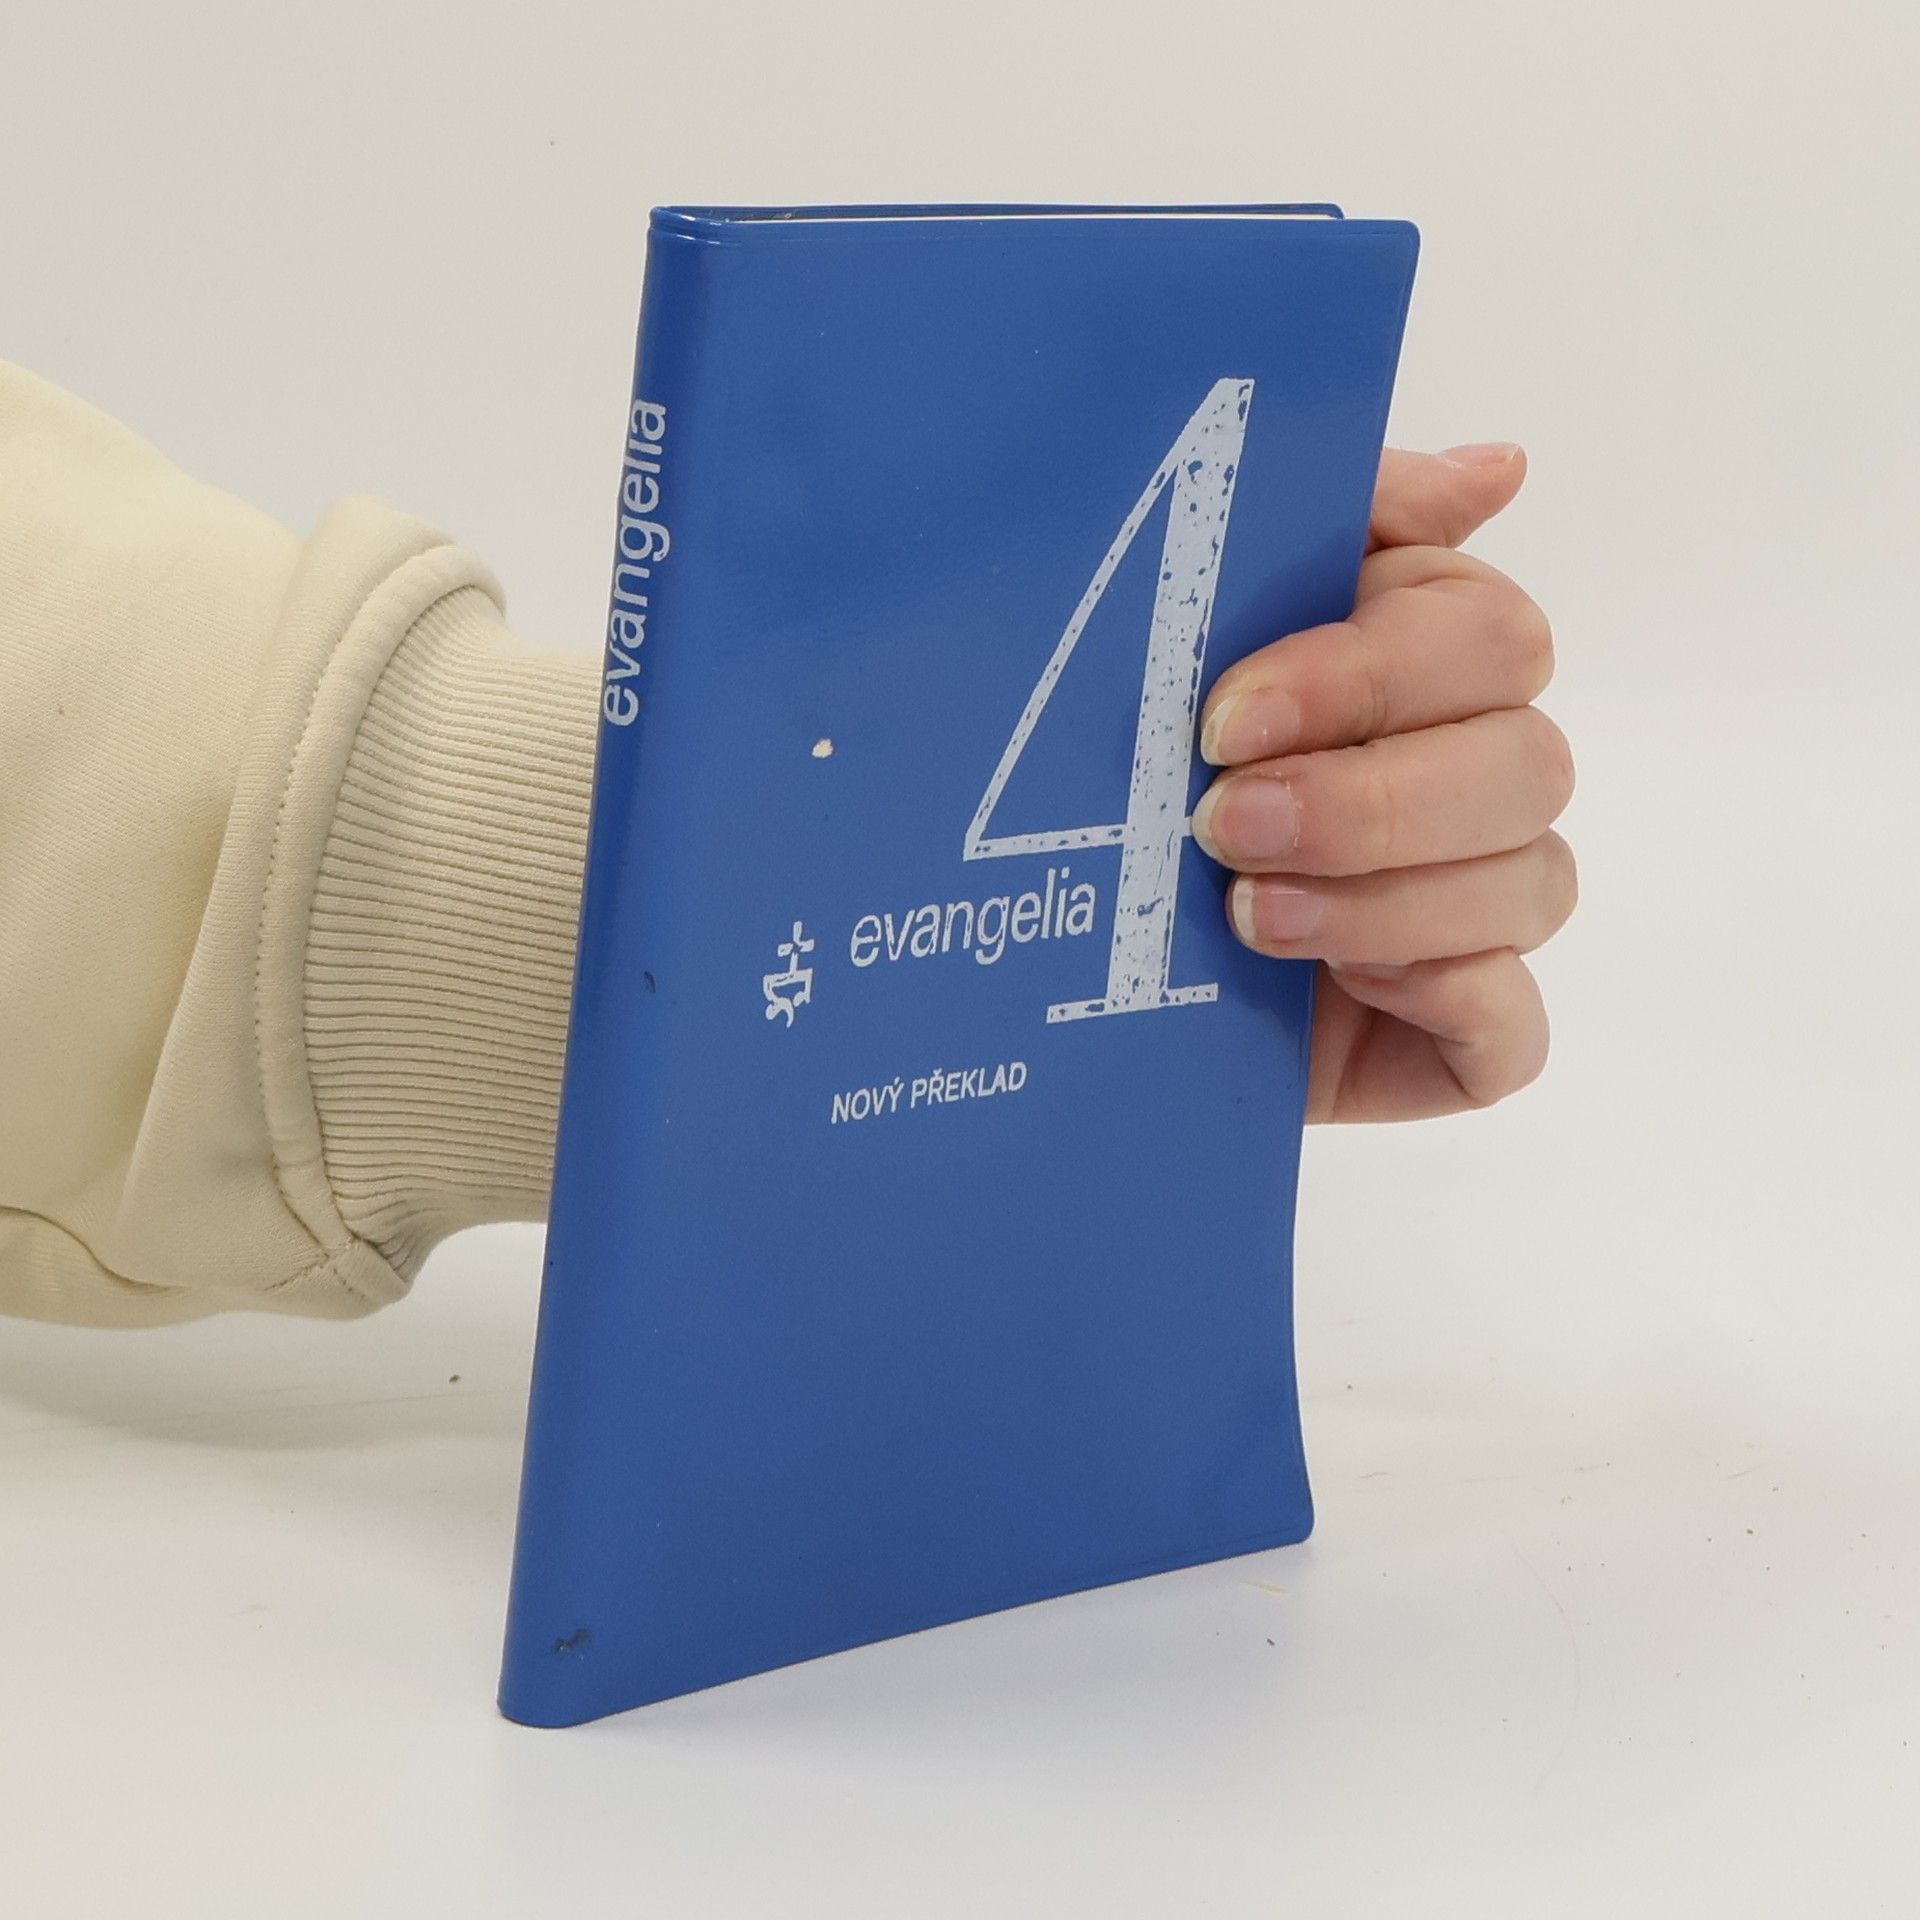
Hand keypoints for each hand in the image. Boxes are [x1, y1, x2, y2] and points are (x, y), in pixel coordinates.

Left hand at [1191, 443, 1574, 1120]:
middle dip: (1366, 801)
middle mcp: (1476, 779)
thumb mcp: (1194, 626)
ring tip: (1246, 919)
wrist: (1071, 965)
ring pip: (1528, 886)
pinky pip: (1516, 1028)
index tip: (1224, 720)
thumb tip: (1496, 470)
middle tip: (1222, 826)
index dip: (1367, 677)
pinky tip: (1352, 988)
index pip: (1486, 638)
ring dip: (1383, 903)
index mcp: (1430, 666)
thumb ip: (1336, 527)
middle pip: (1525, 765)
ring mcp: (1479, 911)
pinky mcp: (1460, 1033)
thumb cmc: (1134, 779)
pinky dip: (1451, 1000)